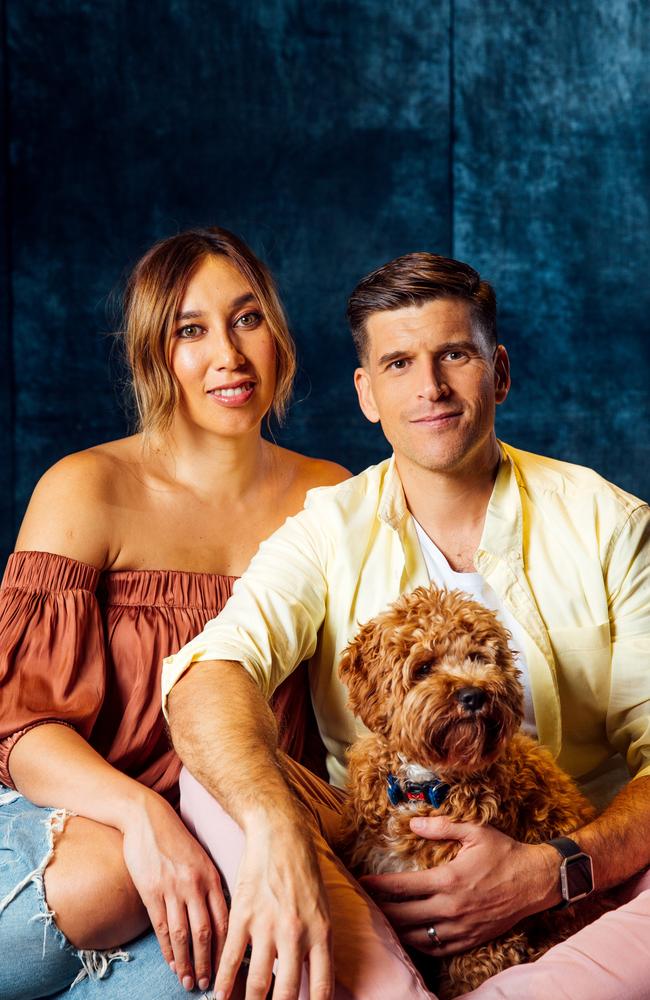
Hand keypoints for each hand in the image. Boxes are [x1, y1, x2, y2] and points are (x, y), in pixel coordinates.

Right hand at [121, 790, 227, 991]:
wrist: (146, 817)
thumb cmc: (176, 839)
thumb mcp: (201, 859)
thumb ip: (209, 885)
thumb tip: (219, 917)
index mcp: (211, 877)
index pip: (225, 920)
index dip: (228, 948)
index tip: (230, 968)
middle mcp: (195, 885)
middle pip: (206, 933)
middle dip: (208, 962)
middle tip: (209, 984)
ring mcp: (172, 889)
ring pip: (183, 935)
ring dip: (187, 963)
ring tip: (189, 982)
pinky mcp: (151, 891)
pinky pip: (162, 927)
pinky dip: (167, 950)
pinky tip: (171, 963)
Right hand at [214, 813, 332, 999]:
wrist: (279, 835)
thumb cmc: (304, 870)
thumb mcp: (321, 907)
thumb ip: (317, 942)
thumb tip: (312, 977)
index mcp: (320, 933)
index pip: (321, 987)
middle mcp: (296, 935)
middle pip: (287, 994)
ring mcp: (267, 926)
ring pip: (258, 983)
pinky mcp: (243, 916)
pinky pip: (231, 958)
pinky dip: (225, 982)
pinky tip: (219, 996)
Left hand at [360, 816, 557, 955]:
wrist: (535, 881)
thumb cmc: (504, 853)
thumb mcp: (475, 832)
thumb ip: (442, 827)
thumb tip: (414, 823)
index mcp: (448, 880)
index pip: (403, 887)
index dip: (378, 886)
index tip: (362, 882)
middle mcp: (451, 908)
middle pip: (404, 915)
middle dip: (381, 910)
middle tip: (364, 903)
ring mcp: (461, 928)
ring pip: (418, 937)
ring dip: (397, 930)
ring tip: (382, 921)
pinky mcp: (470, 939)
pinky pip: (438, 950)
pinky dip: (419, 945)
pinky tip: (409, 937)